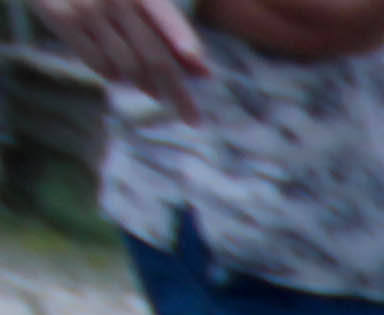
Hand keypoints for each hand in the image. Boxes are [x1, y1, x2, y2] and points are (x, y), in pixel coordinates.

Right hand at [48, 0, 203, 99]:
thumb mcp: (137, 1)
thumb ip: (169, 31)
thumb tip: (205, 74)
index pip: (168, 18)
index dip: (186, 43)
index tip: (206, 75)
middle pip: (154, 56)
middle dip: (178, 93)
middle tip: (194, 119)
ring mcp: (88, 9)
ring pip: (128, 66)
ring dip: (146, 85)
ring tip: (154, 91)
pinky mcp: (62, 19)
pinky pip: (98, 64)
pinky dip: (113, 75)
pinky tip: (117, 75)